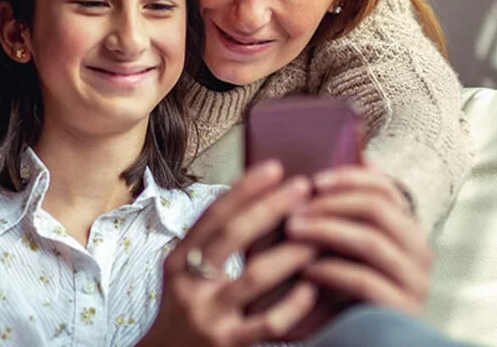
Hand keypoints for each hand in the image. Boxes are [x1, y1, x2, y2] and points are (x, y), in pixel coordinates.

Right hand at [139, 161, 321, 346]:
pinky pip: (269, 321)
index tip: (275, 168)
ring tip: (318, 236)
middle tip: (303, 188)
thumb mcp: (187, 274)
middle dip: (271, 207)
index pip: (213, 215)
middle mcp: (189, 286)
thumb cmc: (187, 311)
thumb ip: (214, 244)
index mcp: (178, 262)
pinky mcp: (228, 344)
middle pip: (233, 236)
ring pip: (255, 277)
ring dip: (291, 252)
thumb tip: (258, 199)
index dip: (244, 189)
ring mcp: (209, 316)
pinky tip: (313, 287)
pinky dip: (294, 303)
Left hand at [289, 165, 432, 314]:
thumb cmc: (343, 291)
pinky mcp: (400, 311)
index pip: (387, 190)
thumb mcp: (343, 248)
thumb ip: (344, 212)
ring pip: (371, 242)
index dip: (350, 178)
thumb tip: (355, 158)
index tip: (314, 179)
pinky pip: (364, 281)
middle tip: (295, 209)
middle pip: (379, 210)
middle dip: (332, 205)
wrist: (356, 342)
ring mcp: (414, 283)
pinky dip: (331, 271)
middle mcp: (419, 253)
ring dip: (326, 231)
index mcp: (407, 231)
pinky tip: (305, 270)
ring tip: (293, 231)